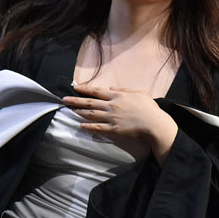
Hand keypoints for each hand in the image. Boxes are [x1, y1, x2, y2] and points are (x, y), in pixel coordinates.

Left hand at [63, 83, 178, 161]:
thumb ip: (124, 90)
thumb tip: (112, 88)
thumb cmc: (148, 108)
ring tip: (70, 111)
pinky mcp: (114, 129)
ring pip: (91, 115)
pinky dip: (88, 126)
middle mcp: (112, 106)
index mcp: (117, 96)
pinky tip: (81, 125)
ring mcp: (112, 118)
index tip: (75, 88)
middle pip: (90, 103)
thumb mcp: (138, 93)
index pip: (97, 91)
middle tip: (64, 99)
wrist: (154, 123)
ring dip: (79, 112)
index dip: (85, 89)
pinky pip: (98, 128)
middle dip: (76, 100)